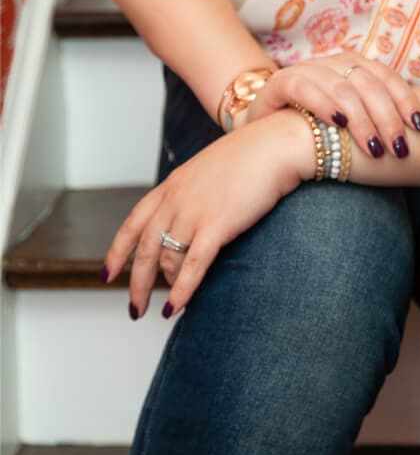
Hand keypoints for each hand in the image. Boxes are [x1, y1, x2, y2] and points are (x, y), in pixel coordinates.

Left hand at [102, 109, 313, 318]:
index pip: (131, 225)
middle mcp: (174, 200)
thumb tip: (191, 220)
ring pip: (166, 261)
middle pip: (143, 251)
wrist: (276, 144)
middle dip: (136, 284)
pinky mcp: (215, 226)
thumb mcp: (209, 170)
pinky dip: (181, 292)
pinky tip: (175, 309)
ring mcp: (193, 213)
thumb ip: (193, 194)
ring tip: (172, 305)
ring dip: (167, 288)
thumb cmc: (252, 154)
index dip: (116, 253)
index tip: (108, 274)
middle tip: (135, 308)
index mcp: (171, 186)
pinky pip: (191, 267)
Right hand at [244, 51, 419, 159]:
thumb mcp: (349, 124)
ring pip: (341, 86)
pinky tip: (339, 123)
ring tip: (374, 147)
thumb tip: (418, 133)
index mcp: (353, 67)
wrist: (262, 133)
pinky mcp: (278, 83)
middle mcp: (331, 63)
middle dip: (387, 117)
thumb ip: (375, 119)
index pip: (386, 77)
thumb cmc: (314, 131)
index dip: (405, 99)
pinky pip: (303, 86)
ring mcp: (305, 70)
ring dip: (362, 118)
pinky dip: (323, 103)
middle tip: (397, 148)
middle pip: (368, 83)